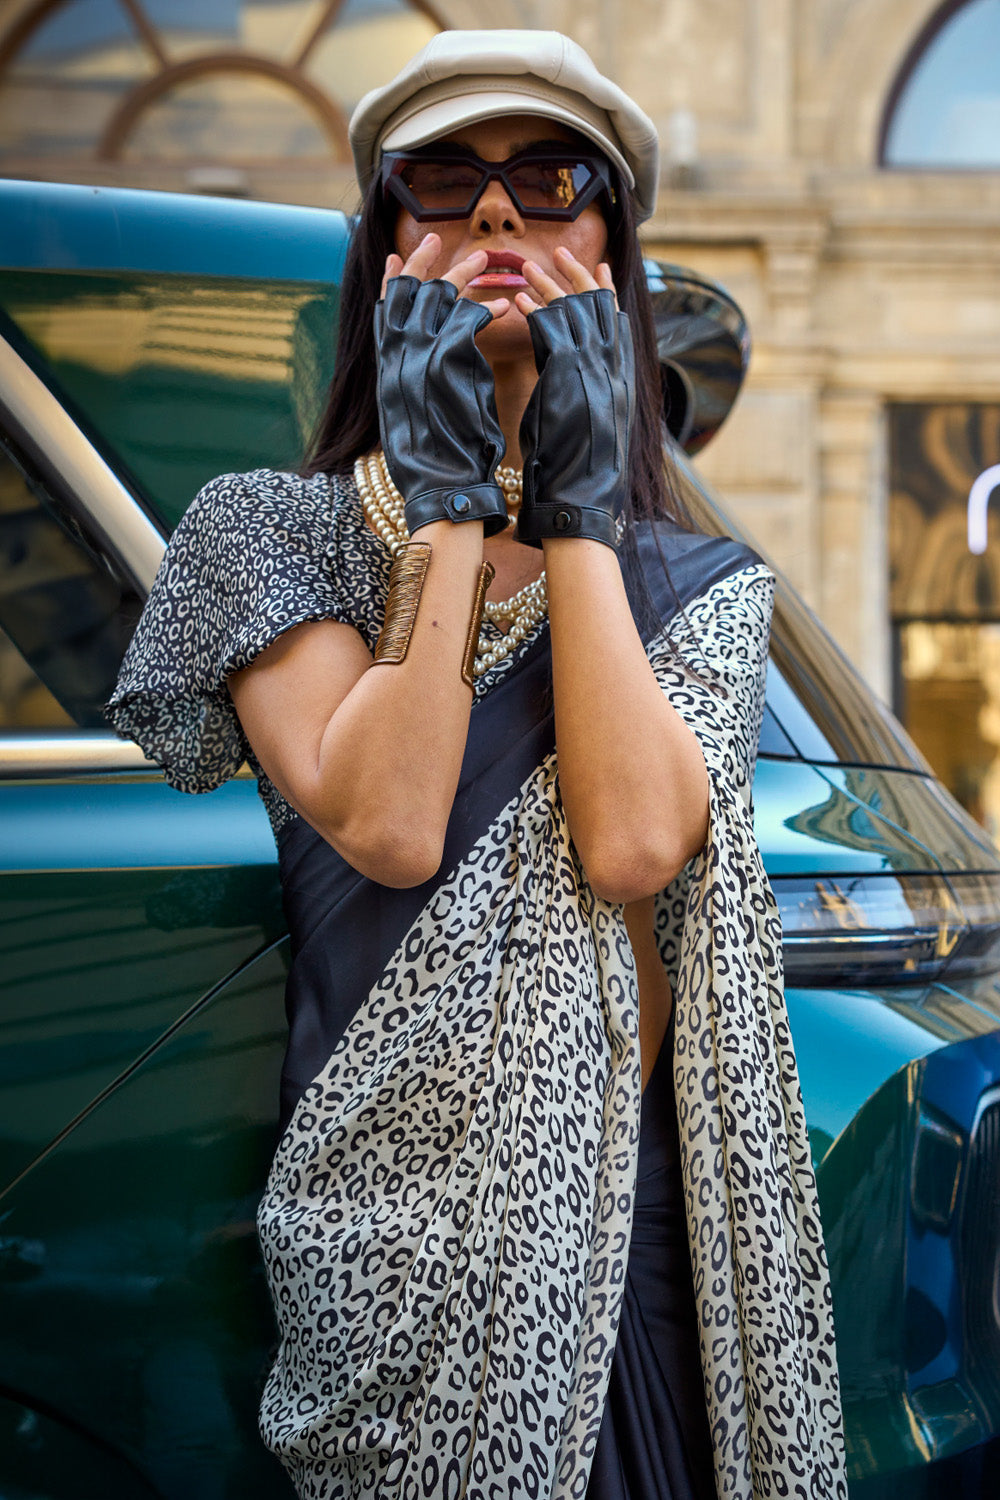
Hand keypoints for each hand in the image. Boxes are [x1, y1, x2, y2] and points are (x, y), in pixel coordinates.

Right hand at [375, 235, 508, 537]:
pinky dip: (487, 310)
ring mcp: (417, 359)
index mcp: (386, 370)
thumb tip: (425, 369)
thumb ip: (414, 385)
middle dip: (421, 262)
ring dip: (460, 275)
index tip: (395, 256)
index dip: (390, 282)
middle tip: (436, 237)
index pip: (382, 313)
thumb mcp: (412, 417)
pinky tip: (504, 305)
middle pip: (403, 293)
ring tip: (482, 258)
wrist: (440, 489)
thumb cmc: (433, 463)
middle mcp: (395, 359)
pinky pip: (466, 321)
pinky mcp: (445, 364)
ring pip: (436, 298)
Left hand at [515, 251, 633, 549]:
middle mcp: (614, 372)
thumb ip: (583, 397)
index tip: (596, 268)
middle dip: (577, 276)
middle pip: (598, 308)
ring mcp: (596, 373)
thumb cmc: (579, 476)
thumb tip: (573, 383)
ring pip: (575, 313)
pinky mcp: (572, 380)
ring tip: (529, 264)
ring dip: (550, 285)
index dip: (604, 294)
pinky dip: (537, 313)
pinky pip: (553, 334)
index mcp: (620, 381)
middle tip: (559, 249)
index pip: (615, 324)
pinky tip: (521, 298)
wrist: (582, 503)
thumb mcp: (585, 428)